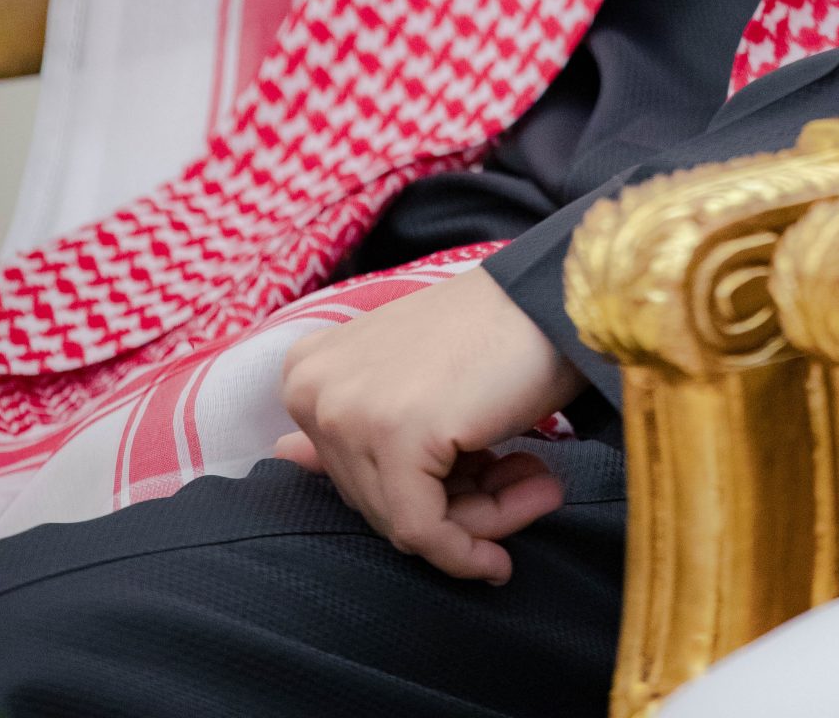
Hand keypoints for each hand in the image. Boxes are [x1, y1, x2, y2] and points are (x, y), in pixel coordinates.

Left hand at [276, 265, 585, 581]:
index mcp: (307, 372)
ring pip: (406, 524)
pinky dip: (476, 543)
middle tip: (531, 481)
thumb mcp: (406, 375)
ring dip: (486, 518)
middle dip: (460, 508)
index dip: (425, 489)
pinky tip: (535, 502)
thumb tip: (282, 456)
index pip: (353, 479)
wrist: (556, 295)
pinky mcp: (395, 436)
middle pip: (378, 506)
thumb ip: (347, 423)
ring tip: (543, 485)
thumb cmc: (495, 334)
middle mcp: (312, 391)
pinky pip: (427, 530)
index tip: (484, 482)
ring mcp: (348, 413)